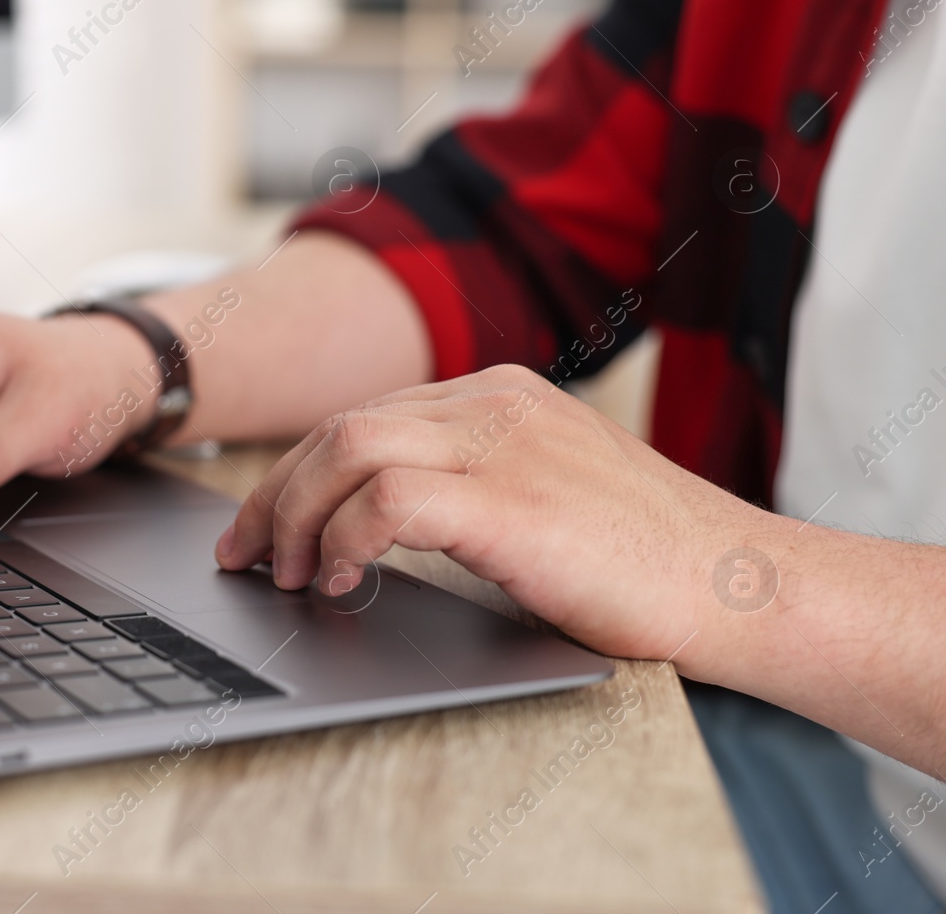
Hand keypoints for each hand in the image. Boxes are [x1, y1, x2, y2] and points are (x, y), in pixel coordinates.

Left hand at [215, 364, 774, 661]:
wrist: (739, 585)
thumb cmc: (643, 558)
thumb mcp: (542, 495)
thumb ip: (466, 485)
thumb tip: (371, 524)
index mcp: (499, 397)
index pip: (363, 416)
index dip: (296, 472)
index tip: (261, 524)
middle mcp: (494, 405)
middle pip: (340, 427)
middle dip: (273, 493)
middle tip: (244, 555)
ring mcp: (504, 445)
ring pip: (348, 448)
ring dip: (296, 515)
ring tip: (288, 574)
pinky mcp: (511, 501)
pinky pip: (387, 498)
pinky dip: (344, 538)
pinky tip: (339, 579)